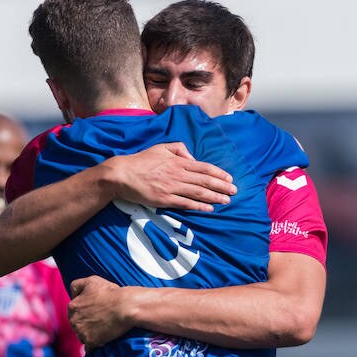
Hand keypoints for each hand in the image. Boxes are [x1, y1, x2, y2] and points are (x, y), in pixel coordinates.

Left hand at [68, 276, 133, 348]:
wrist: (126, 307)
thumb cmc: (111, 293)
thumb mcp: (91, 281)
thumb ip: (77, 285)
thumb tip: (72, 294)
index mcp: (72, 306)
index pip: (73, 311)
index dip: (84, 311)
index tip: (95, 310)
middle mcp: (73, 320)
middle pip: (76, 324)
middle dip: (85, 323)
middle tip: (100, 320)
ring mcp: (81, 332)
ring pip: (81, 336)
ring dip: (89, 334)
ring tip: (103, 329)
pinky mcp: (91, 342)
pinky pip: (89, 347)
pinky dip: (94, 344)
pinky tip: (102, 340)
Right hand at [103, 142, 235, 210]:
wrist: (122, 174)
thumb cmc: (141, 160)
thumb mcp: (161, 147)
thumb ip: (179, 149)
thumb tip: (192, 157)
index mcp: (178, 161)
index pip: (204, 168)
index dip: (218, 174)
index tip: (229, 179)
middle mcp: (177, 174)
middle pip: (205, 181)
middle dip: (222, 187)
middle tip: (234, 192)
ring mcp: (171, 188)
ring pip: (198, 193)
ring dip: (215, 197)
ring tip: (226, 201)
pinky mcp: (164, 199)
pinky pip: (186, 203)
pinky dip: (199, 206)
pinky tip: (209, 209)